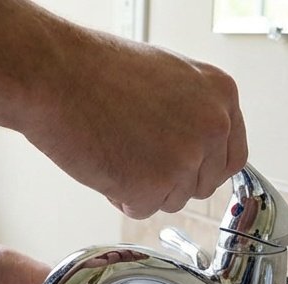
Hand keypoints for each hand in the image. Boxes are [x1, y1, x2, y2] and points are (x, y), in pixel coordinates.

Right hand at [19, 35, 246, 219]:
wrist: (56, 76)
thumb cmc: (97, 70)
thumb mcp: (168, 77)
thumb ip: (193, 112)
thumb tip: (199, 148)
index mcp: (221, 94)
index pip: (231, 156)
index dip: (202, 167)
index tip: (182, 168)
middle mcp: (213, 126)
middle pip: (202, 184)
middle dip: (171, 179)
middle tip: (135, 154)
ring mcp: (185, 157)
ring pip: (173, 200)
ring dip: (144, 187)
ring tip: (115, 150)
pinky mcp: (154, 186)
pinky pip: (142, 209)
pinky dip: (120, 196)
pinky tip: (104, 162)